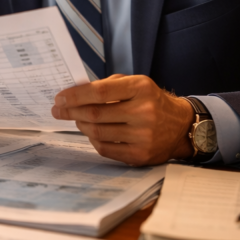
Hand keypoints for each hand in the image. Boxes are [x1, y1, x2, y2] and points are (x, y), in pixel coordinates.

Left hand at [51, 74, 196, 165]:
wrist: (181, 126)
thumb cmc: (151, 101)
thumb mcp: (135, 84)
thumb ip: (107, 86)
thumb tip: (74, 93)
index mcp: (141, 88)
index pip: (99, 92)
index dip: (75, 96)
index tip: (60, 98)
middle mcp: (144, 112)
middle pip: (95, 114)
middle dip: (71, 112)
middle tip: (58, 110)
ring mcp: (143, 136)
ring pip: (98, 132)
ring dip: (81, 125)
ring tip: (77, 119)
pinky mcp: (140, 155)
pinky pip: (105, 149)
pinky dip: (93, 140)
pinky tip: (91, 132)